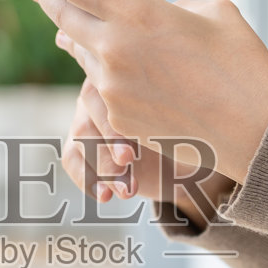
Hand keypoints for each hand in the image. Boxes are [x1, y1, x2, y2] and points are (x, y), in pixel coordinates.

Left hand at [13, 0, 267, 181]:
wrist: (258, 131)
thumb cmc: (243, 64)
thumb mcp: (210, 13)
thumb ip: (164, 8)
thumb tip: (136, 22)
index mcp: (138, 12)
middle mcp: (115, 49)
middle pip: (60, 14)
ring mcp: (112, 88)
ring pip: (81, 52)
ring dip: (77, 34)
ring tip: (67, 18)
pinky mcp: (116, 119)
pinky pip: (100, 86)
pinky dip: (104, 72)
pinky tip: (110, 66)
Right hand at [62, 79, 235, 226]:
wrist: (184, 158)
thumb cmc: (189, 126)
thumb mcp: (192, 116)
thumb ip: (185, 104)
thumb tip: (194, 105)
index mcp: (127, 71)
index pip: (113, 80)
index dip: (121, 108)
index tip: (136, 140)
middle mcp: (101, 89)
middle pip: (93, 107)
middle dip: (110, 136)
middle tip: (129, 159)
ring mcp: (86, 116)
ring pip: (82, 136)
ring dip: (102, 164)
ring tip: (127, 189)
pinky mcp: (80, 145)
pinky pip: (73, 159)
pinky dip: (87, 179)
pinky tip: (105, 196)